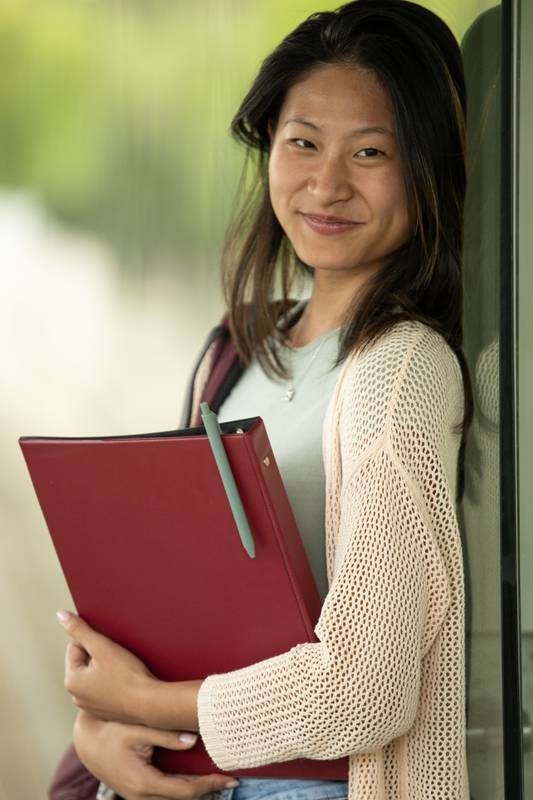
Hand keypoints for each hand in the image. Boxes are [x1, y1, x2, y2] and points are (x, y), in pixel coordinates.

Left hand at [58, 609, 155, 724]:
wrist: (149, 703)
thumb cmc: (127, 675)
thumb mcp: (102, 647)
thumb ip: (79, 629)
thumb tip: (60, 615)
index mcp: (71, 681)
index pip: (76, 647)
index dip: (94, 641)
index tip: (110, 646)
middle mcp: (76, 697)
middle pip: (85, 663)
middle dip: (99, 656)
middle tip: (118, 658)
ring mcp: (90, 707)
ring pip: (95, 676)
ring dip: (105, 669)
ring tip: (123, 670)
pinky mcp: (104, 712)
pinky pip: (104, 689)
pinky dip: (112, 683)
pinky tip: (125, 682)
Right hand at [73, 710, 238, 799]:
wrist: (87, 739)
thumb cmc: (111, 730)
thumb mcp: (138, 729)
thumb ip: (166, 735)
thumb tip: (193, 740)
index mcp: (143, 783)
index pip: (185, 791)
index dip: (209, 785)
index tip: (230, 778)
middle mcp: (140, 796)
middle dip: (207, 790)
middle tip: (230, 778)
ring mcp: (137, 796)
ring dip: (195, 792)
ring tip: (216, 780)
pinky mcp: (136, 791)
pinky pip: (164, 795)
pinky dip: (181, 789)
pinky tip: (194, 780)